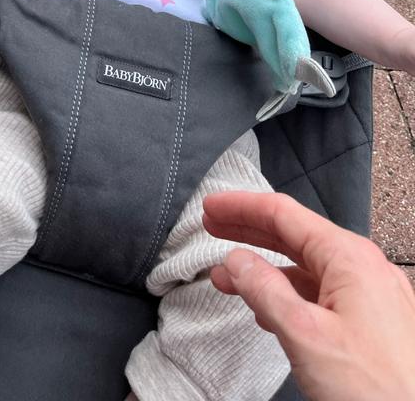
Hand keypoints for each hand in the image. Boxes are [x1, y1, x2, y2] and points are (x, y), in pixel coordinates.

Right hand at [203, 191, 414, 400]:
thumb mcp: (305, 335)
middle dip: (249, 230)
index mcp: (350, 258)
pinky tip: (268, 308)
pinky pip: (322, 294)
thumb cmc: (377, 391)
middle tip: (212, 227)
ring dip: (265, 268)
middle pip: (295, 235)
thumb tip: (237, 260)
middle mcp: (364, 268)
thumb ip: (265, 291)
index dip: (241, 207)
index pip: (284, 214)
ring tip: (228, 277)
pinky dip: (289, 294)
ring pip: (307, 268)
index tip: (210, 207)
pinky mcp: (375, 324)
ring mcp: (372, 296)